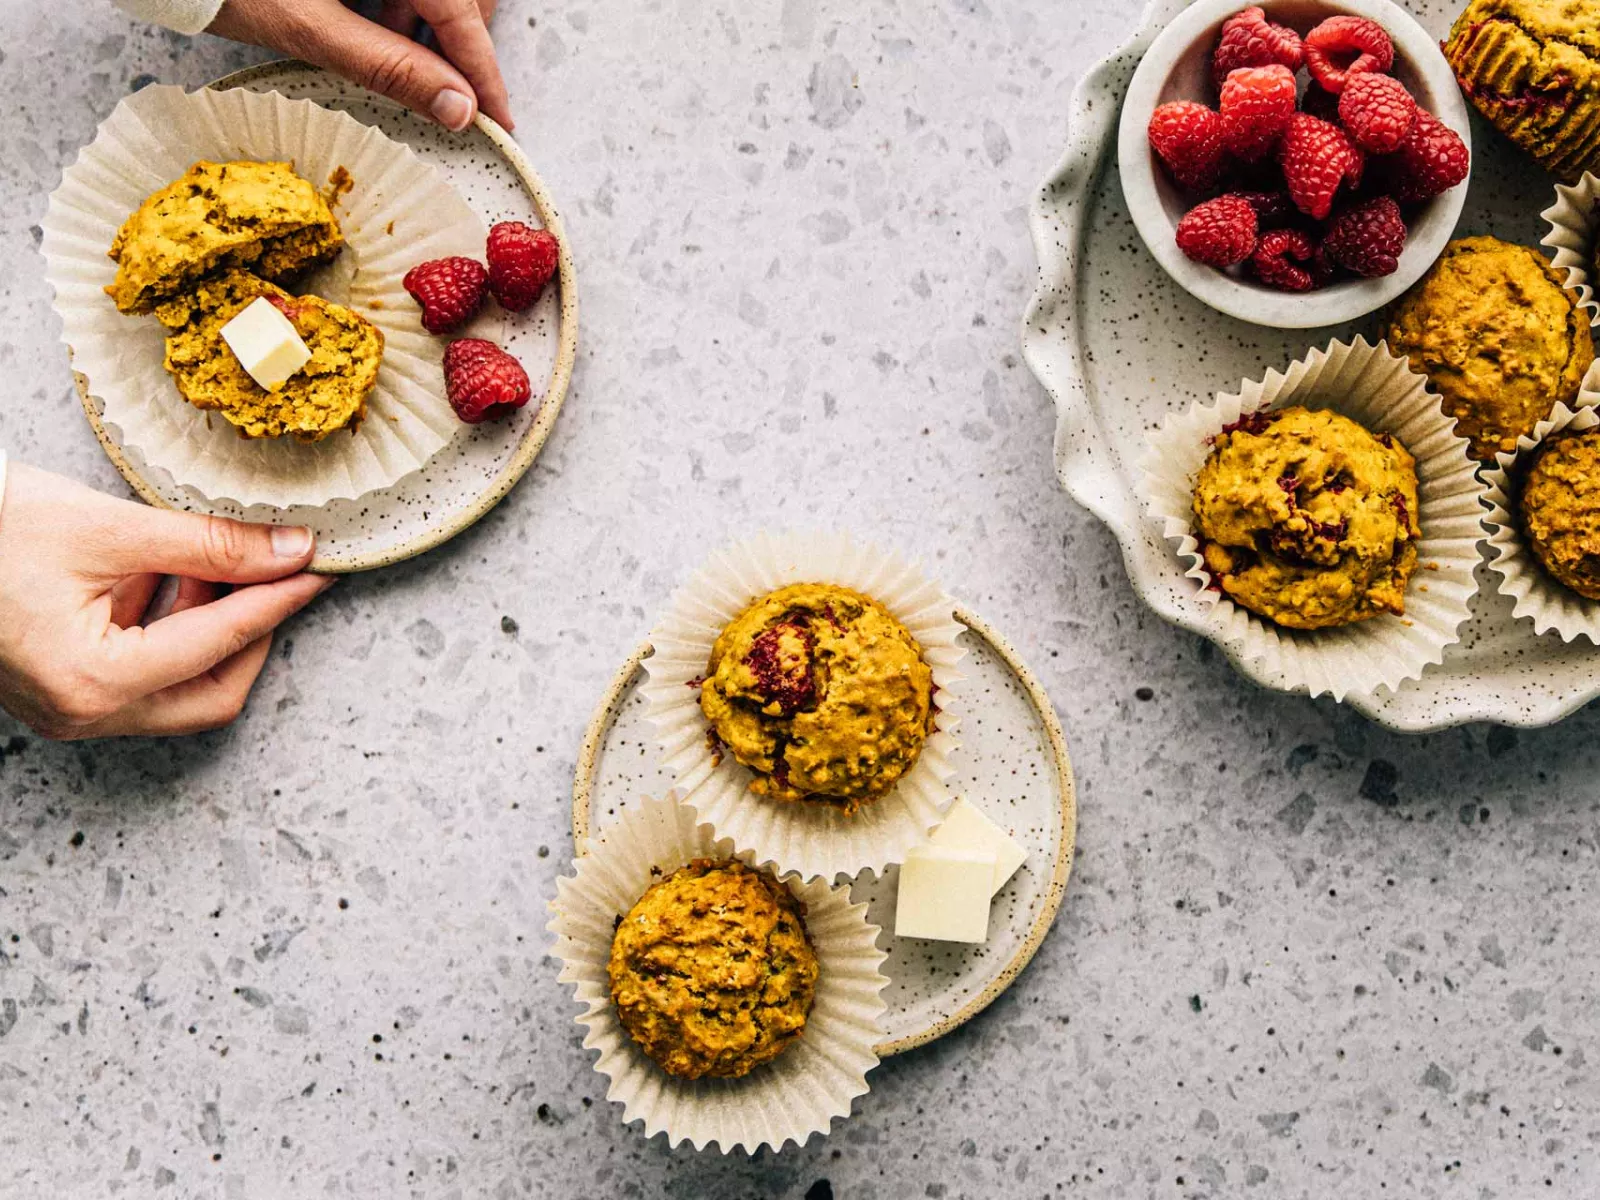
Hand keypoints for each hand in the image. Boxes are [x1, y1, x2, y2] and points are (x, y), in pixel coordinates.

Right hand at [0, 465, 333, 739]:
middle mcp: (81, 713)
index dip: (279, 601)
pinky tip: (167, 571)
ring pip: (178, 687)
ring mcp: (68, 709)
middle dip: (251, 633)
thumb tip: (290, 550)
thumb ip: (209, 546)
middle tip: (278, 574)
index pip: (221, 645)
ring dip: (209, 626)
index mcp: (92, 682)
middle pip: (210, 694)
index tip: (320, 570)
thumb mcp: (106, 527)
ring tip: (215, 560)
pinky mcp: (59, 689)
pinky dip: (167, 625)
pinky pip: (140, 672)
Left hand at [209, 0, 512, 131]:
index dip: (482, 71)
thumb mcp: (308, 25)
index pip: (462, 12)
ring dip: (428, 18)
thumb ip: (388, 65)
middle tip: (432, 85)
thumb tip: (457, 108)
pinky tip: (373, 15)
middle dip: (455, 40)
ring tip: (384, 43)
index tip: (498, 119)